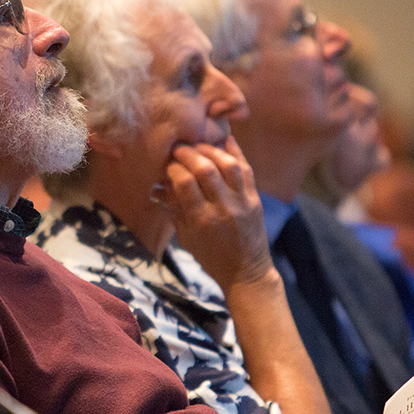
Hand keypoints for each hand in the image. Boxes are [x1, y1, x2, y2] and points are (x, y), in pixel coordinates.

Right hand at [158, 137, 273, 288]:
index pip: (184, 183)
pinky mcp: (255, 199)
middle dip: (188, 153)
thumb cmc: (210, 257)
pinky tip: (224, 141)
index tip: (167, 165)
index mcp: (201, 221)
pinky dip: (235, 152)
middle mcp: (222, 208)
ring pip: (228, 164)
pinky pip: (246, 169)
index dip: (173, 168)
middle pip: (205, 169)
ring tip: (198, 147)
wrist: (246, 272)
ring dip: (210, 150)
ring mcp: (242, 202)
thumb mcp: (186, 238)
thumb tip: (157, 186)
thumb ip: (174, 210)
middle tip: (178, 149)